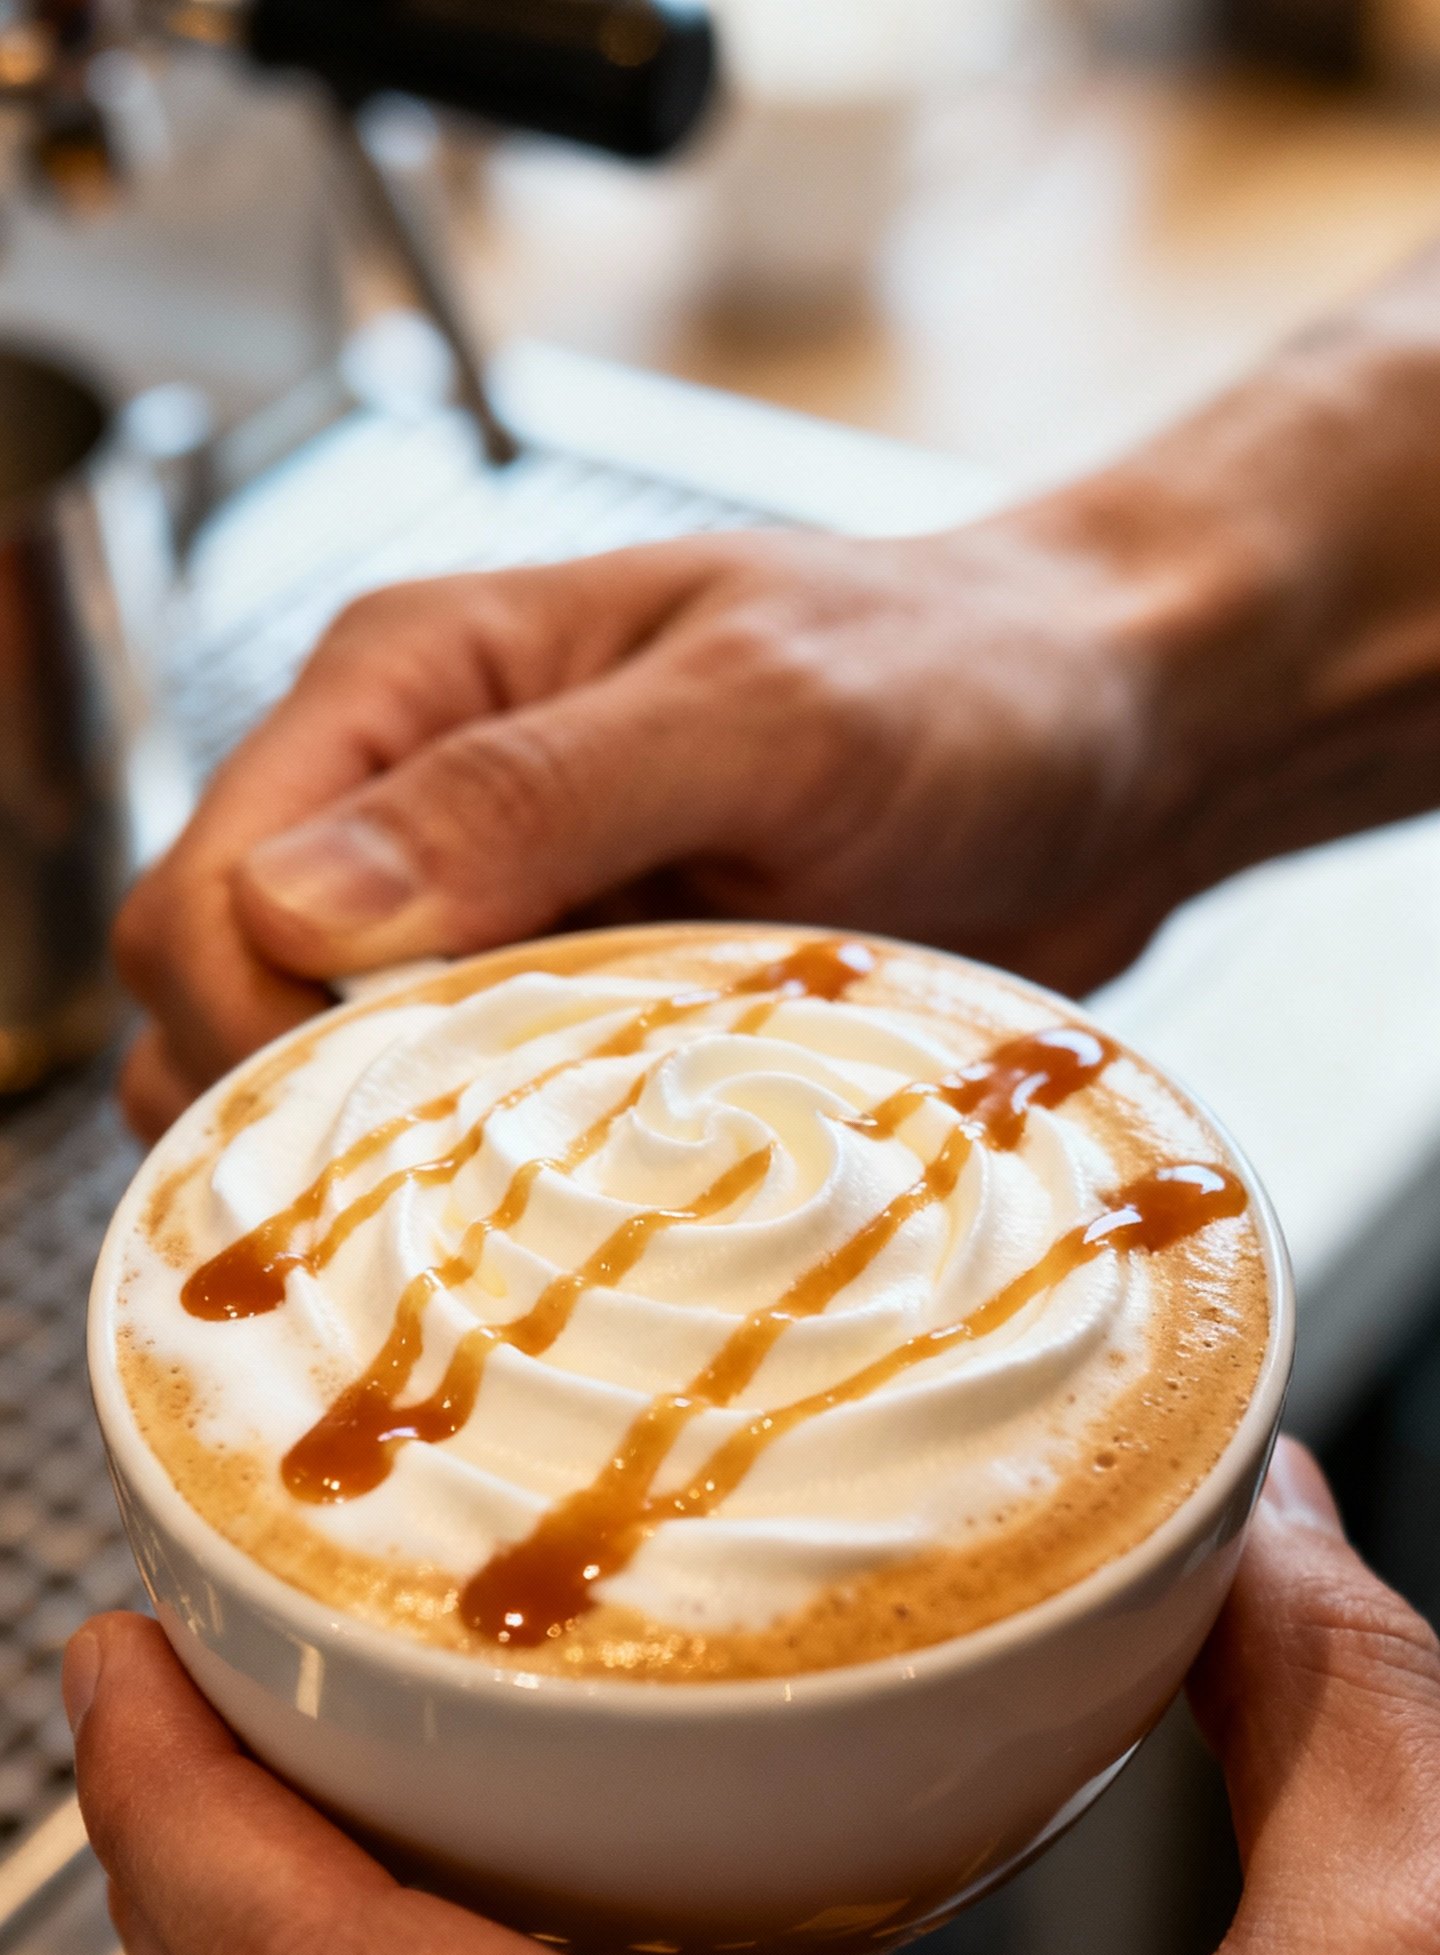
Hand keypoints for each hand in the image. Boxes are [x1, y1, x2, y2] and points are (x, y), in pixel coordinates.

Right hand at [114, 519, 1184, 1140]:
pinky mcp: (578, 1034)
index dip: (244, 1025)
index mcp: (411, 687)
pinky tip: (585, 1226)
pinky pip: (472, 1145)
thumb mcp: (758, 709)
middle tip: (446, 1204)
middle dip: (293, 1122)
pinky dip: (496, 1203)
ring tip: (520, 1224)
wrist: (1113, 750)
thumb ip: (527, 790)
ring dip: (394, 1180)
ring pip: (330, 1099)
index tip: (370, 1120)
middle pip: (223, 1009)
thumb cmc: (962, 678)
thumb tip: (298, 902)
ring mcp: (495, 935)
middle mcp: (418, 812)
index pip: (205, 890)